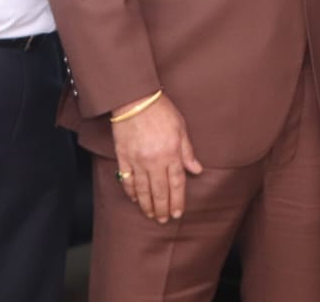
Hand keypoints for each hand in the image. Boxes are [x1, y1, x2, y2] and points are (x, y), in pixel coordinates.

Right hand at [111, 93, 201, 222]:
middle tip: (164, 220)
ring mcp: (137, 160)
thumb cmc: (160, 110)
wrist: (134, 99)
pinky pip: (127, 180)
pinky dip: (131, 191)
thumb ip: (187, 152)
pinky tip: (134, 199)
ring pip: (143, 190)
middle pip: (159, 191)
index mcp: (171, 153)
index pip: (176, 183)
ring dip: (147, 205)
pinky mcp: (123, 157)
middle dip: (162, 208)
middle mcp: (154, 160)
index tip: (177, 213)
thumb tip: (196, 169)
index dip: (177, 201)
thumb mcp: (181, 128)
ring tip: (151, 214)